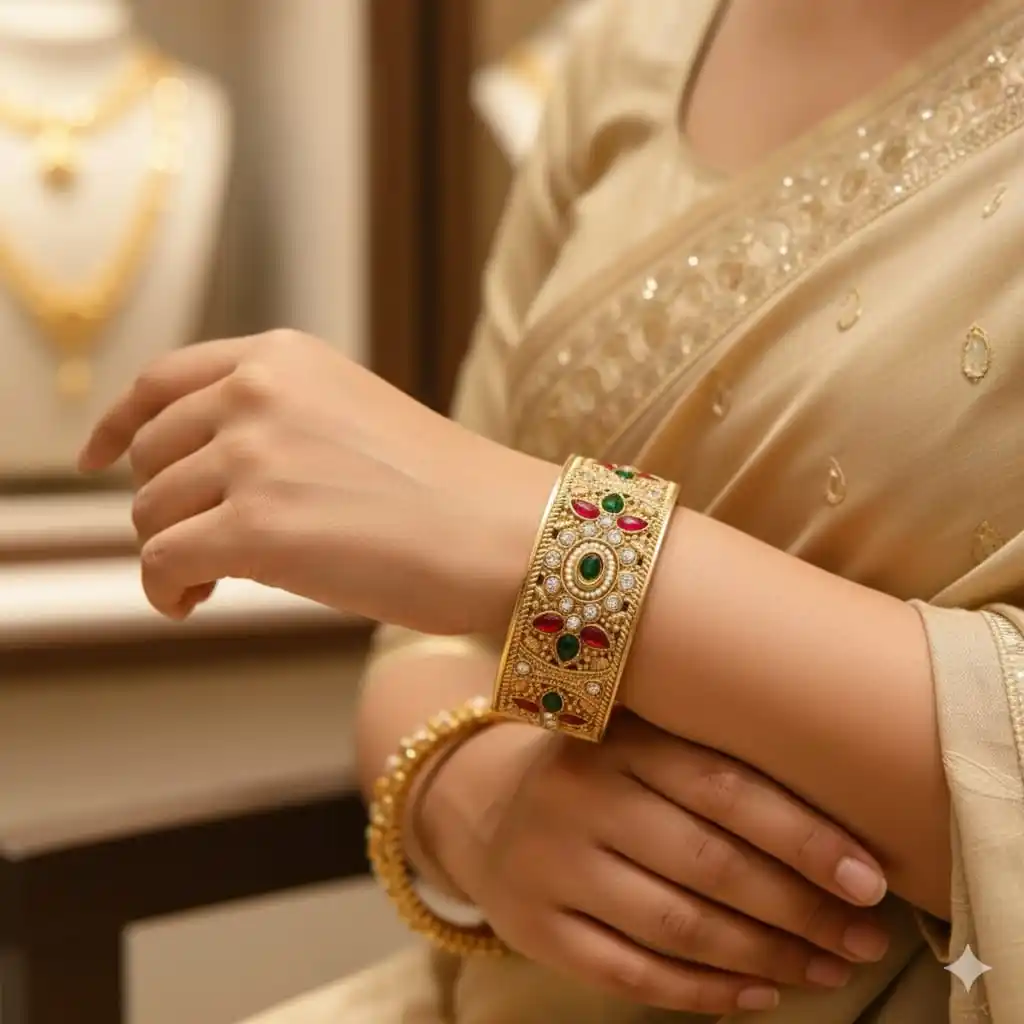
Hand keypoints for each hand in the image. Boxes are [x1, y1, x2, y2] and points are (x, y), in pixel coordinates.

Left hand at [78, 331, 553, 629]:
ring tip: (213, 579)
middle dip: (166, 506)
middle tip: (205, 547)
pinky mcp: (257, 528)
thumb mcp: (350, 418)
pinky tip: (194, 603)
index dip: (116, 425)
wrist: (507, 532)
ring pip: (150, 512)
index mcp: (282, 357)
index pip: (161, 382)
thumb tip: (196, 477)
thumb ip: (273, 423)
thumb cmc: (445, 491)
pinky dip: (164, 590)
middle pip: (150, 456)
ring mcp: (255, 456)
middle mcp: (258, 392)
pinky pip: (161, 562)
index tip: (96, 458)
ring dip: (171, 551)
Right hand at [420, 713, 889, 1015]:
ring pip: (677, 925)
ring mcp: (552, 865)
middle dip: (800, 909)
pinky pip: (632, 974)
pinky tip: (760, 995)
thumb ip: (720, 765)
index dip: (804, 838)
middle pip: (708, 862)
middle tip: (866, 939)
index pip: (725, 788)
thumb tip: (843, 835)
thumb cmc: (603, 773)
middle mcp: (581, 797)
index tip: (870, 881)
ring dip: (766, 956)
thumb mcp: (645, 740)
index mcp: (620, 738)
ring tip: (829, 969)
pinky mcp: (536, 927)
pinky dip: (705, 993)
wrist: (492, 808)